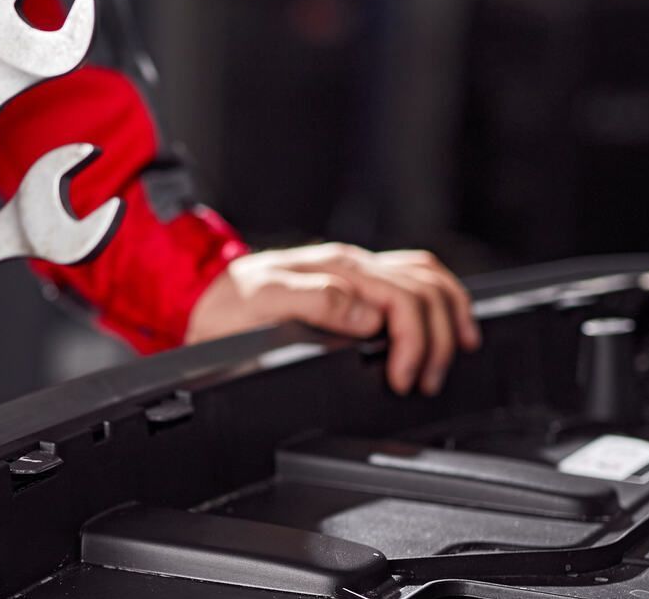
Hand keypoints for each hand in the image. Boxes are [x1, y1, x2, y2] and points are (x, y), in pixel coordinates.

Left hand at [186, 243, 479, 394]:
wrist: (200, 298)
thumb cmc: (227, 305)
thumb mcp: (263, 304)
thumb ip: (318, 303)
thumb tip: (370, 318)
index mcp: (337, 269)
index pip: (402, 299)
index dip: (414, 342)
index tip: (404, 380)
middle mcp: (352, 266)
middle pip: (425, 290)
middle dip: (436, 339)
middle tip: (423, 381)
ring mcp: (356, 272)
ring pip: (428, 279)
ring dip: (448, 317)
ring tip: (447, 358)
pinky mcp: (355, 283)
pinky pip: (413, 281)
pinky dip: (439, 302)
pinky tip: (443, 325)